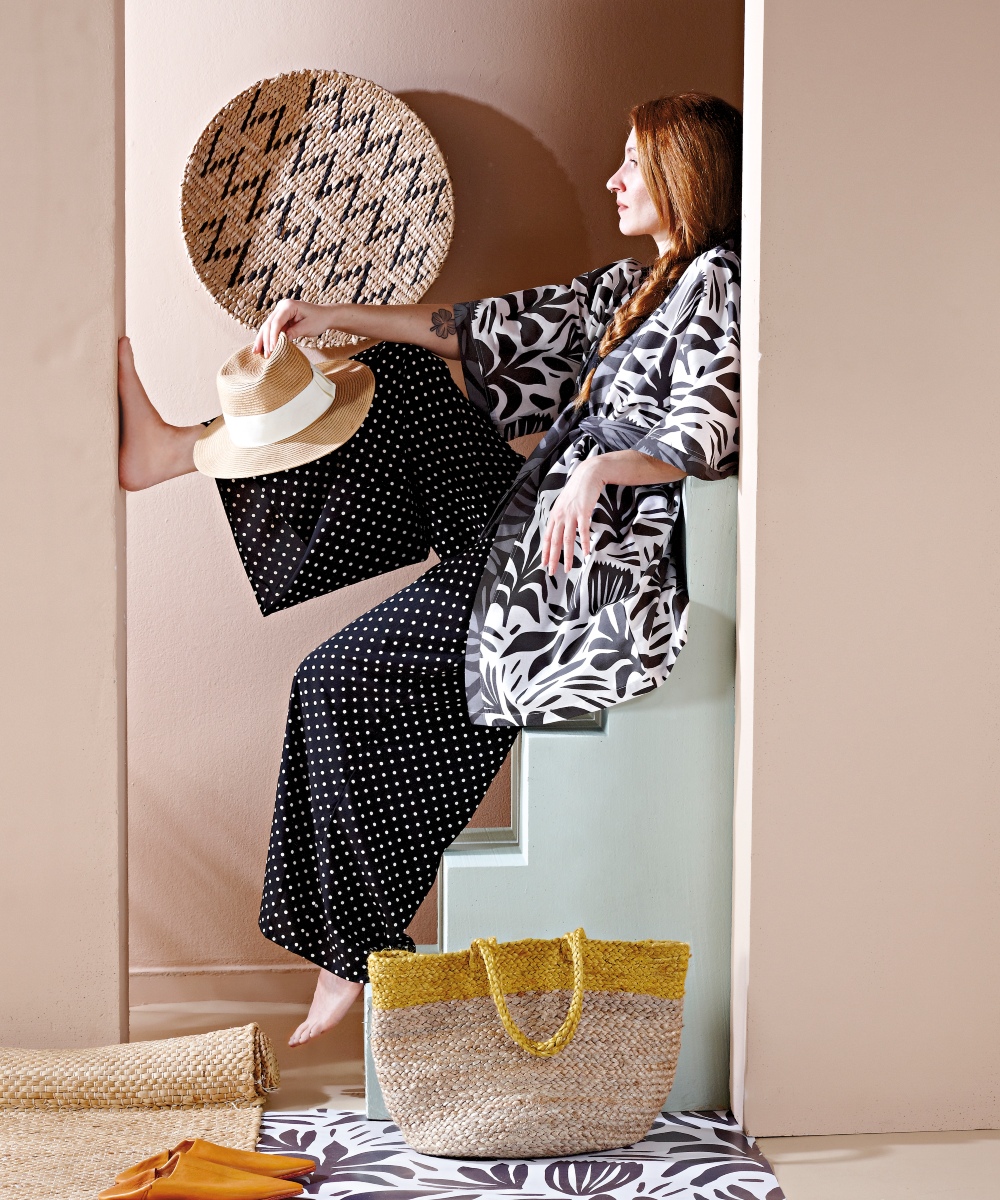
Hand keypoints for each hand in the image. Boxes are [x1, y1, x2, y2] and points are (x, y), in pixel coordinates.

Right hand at [253, 300, 335, 356]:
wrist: (324, 315)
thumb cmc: (319, 319)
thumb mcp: (308, 327)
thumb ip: (294, 332)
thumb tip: (282, 341)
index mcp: (288, 306)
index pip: (276, 322)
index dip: (273, 336)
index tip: (272, 349)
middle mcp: (281, 307)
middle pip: (269, 324)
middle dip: (266, 340)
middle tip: (266, 354)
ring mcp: (280, 313)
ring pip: (267, 327)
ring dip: (262, 340)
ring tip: (256, 352)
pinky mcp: (281, 320)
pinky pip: (272, 330)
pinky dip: (267, 339)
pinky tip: (261, 348)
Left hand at [540, 457, 604, 575]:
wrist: (588, 474)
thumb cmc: (578, 490)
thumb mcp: (565, 503)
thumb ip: (562, 516)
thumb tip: (560, 530)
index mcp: (554, 515)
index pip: (547, 537)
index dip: (545, 552)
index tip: (544, 564)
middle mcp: (560, 515)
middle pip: (554, 541)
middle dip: (553, 558)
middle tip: (552, 572)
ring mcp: (571, 514)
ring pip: (567, 539)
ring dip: (568, 555)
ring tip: (569, 568)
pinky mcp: (583, 511)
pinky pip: (583, 530)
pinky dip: (585, 542)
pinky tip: (586, 552)